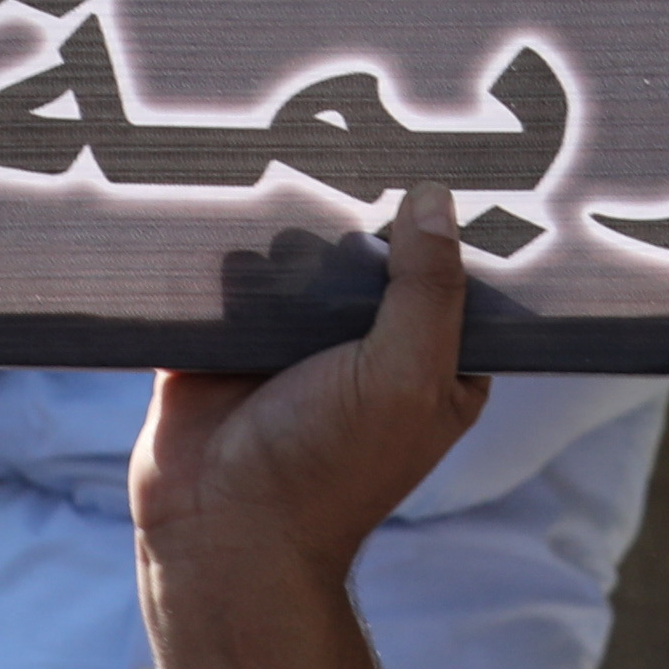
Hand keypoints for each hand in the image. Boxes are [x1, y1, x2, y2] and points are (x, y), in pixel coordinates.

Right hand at [136, 183, 491, 571]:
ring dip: (286, 217)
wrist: (219, 536)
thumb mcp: (404, 376)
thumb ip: (427, 288)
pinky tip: (223, 187)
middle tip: (351, 133)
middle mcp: (363, 346)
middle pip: (369, 252)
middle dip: (359, 209)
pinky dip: (223, 242)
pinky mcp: (221, 342)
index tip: (445, 150)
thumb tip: (433, 197)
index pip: (450, 272)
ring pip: (296, 254)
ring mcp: (289, 341)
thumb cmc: (329, 472)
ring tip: (285, 147)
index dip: (448, 223)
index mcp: (429, 360)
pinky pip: (225, 275)